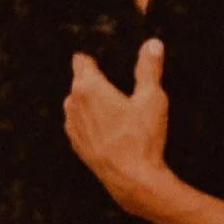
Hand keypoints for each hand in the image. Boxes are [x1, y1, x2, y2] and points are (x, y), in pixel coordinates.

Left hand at [64, 41, 172, 215]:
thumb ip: (149, 68)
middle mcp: (73, 103)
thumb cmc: (142, 137)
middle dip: (93, 77)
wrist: (131, 180)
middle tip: (113, 76)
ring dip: (90, 99)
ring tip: (112, 101)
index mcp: (88, 87)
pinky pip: (79, 121)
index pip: (81, 61)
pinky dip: (89, 118)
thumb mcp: (152, 98)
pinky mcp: (76, 142)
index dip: (92, 56)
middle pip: (79, 80)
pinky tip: (108, 123)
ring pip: (77, 101)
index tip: (103, 55)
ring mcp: (71, 125)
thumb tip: (152, 43)